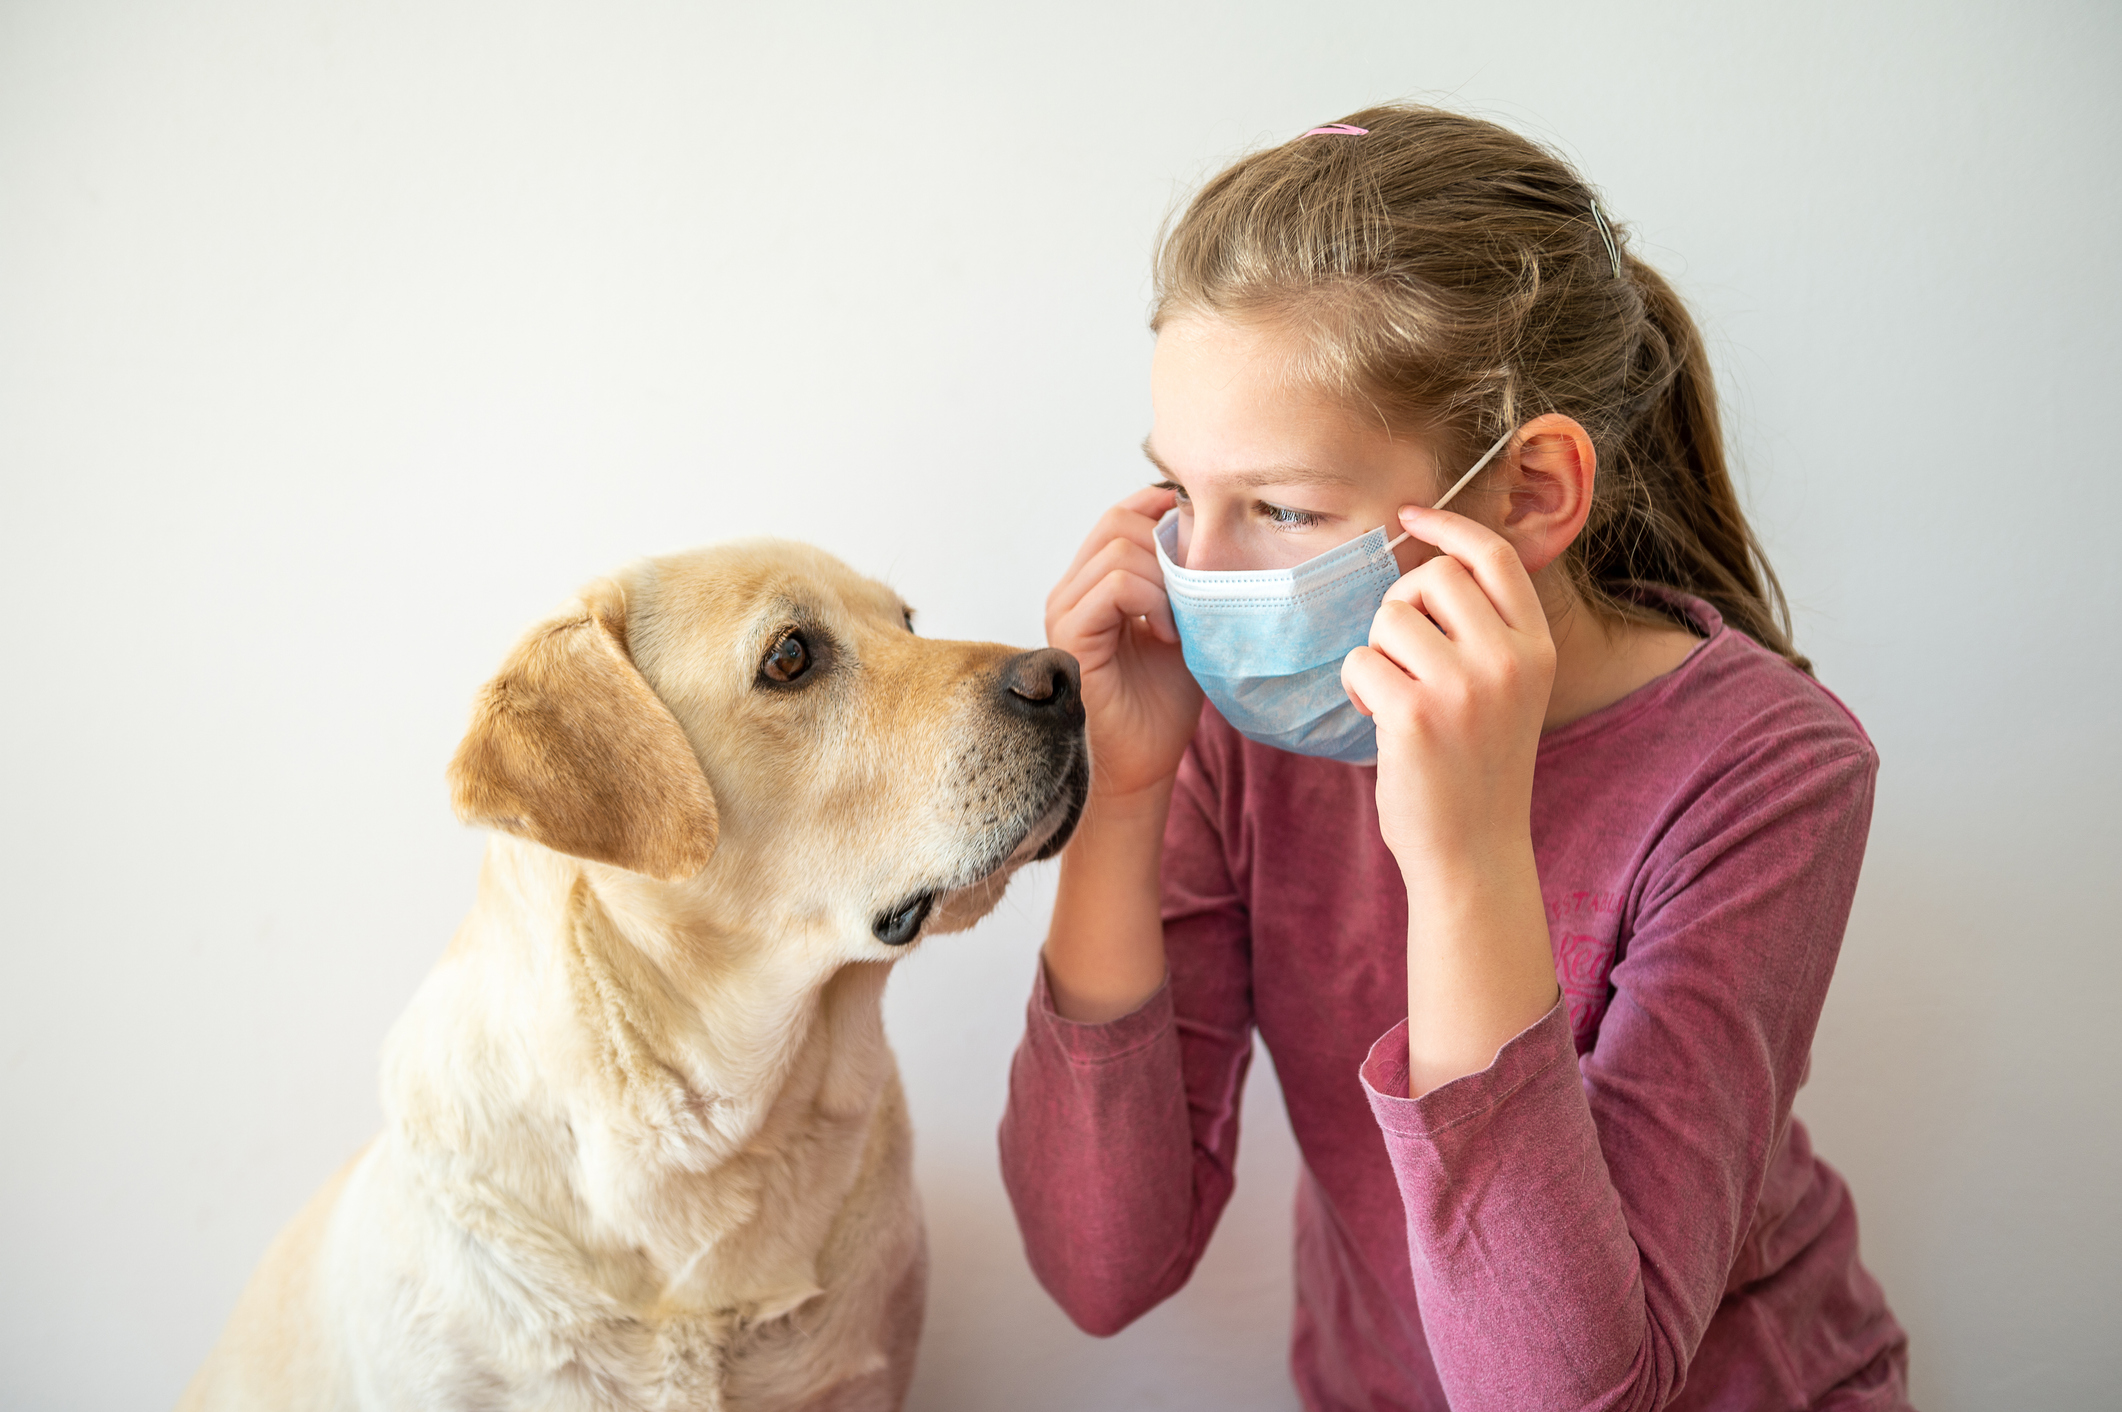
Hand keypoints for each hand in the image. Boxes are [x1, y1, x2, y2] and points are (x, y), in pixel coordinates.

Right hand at [1045, 486, 1204, 803]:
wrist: (1143, 762)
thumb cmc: (1163, 701)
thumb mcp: (1184, 622)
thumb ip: (1184, 576)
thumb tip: (1205, 525)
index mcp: (1093, 582)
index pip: (1121, 514)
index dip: (1163, 511)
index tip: (1204, 540)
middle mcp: (1071, 590)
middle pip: (1118, 521)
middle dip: (1169, 546)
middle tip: (1195, 590)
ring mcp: (1065, 609)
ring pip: (1119, 549)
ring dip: (1165, 579)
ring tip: (1181, 623)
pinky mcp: (1070, 634)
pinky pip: (1117, 586)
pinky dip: (1154, 601)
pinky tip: (1169, 635)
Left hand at [1340, 504, 1555, 871]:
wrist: (1475, 854)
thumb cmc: (1477, 769)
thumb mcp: (1507, 691)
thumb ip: (1483, 633)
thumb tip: (1425, 569)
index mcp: (1537, 649)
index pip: (1494, 557)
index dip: (1449, 527)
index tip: (1413, 515)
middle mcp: (1508, 660)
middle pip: (1431, 579)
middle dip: (1401, 608)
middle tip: (1403, 657)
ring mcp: (1464, 687)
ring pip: (1389, 617)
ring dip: (1377, 653)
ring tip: (1396, 699)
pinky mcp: (1416, 714)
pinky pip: (1360, 660)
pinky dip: (1358, 687)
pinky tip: (1381, 722)